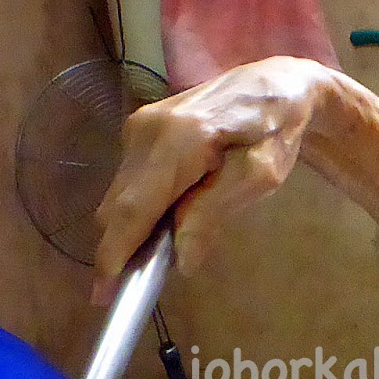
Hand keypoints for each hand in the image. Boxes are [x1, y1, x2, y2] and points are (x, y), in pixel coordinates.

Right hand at [92, 56, 334, 299]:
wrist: (275, 86)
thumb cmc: (275, 132)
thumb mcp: (259, 177)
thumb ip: (214, 213)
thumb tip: (181, 260)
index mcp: (179, 139)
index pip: (135, 207)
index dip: (116, 252)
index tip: (103, 292)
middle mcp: (147, 129)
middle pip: (118, 205)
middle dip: (117, 249)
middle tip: (124, 290)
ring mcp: (139, 127)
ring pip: (119, 196)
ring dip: (129, 231)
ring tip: (151, 258)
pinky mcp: (139, 130)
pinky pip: (128, 183)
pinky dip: (137, 211)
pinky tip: (161, 225)